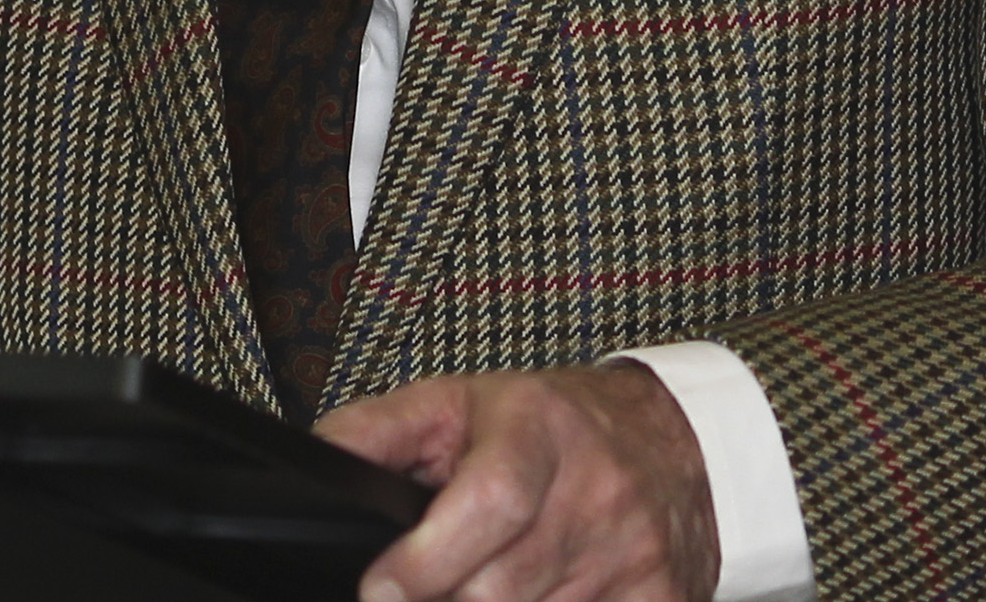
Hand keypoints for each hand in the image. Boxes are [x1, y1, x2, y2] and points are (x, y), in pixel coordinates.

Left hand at [314, 363, 718, 601]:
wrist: (671, 440)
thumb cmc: (549, 424)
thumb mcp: (457, 403)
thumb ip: (377, 433)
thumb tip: (314, 464)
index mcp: (538, 428)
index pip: (491, 500)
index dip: (429, 557)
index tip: (381, 590)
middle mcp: (595, 489)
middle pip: (502, 586)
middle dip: (451, 597)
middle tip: (426, 588)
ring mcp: (634, 549)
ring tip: (485, 581)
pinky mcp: (662, 596)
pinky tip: (540, 596)